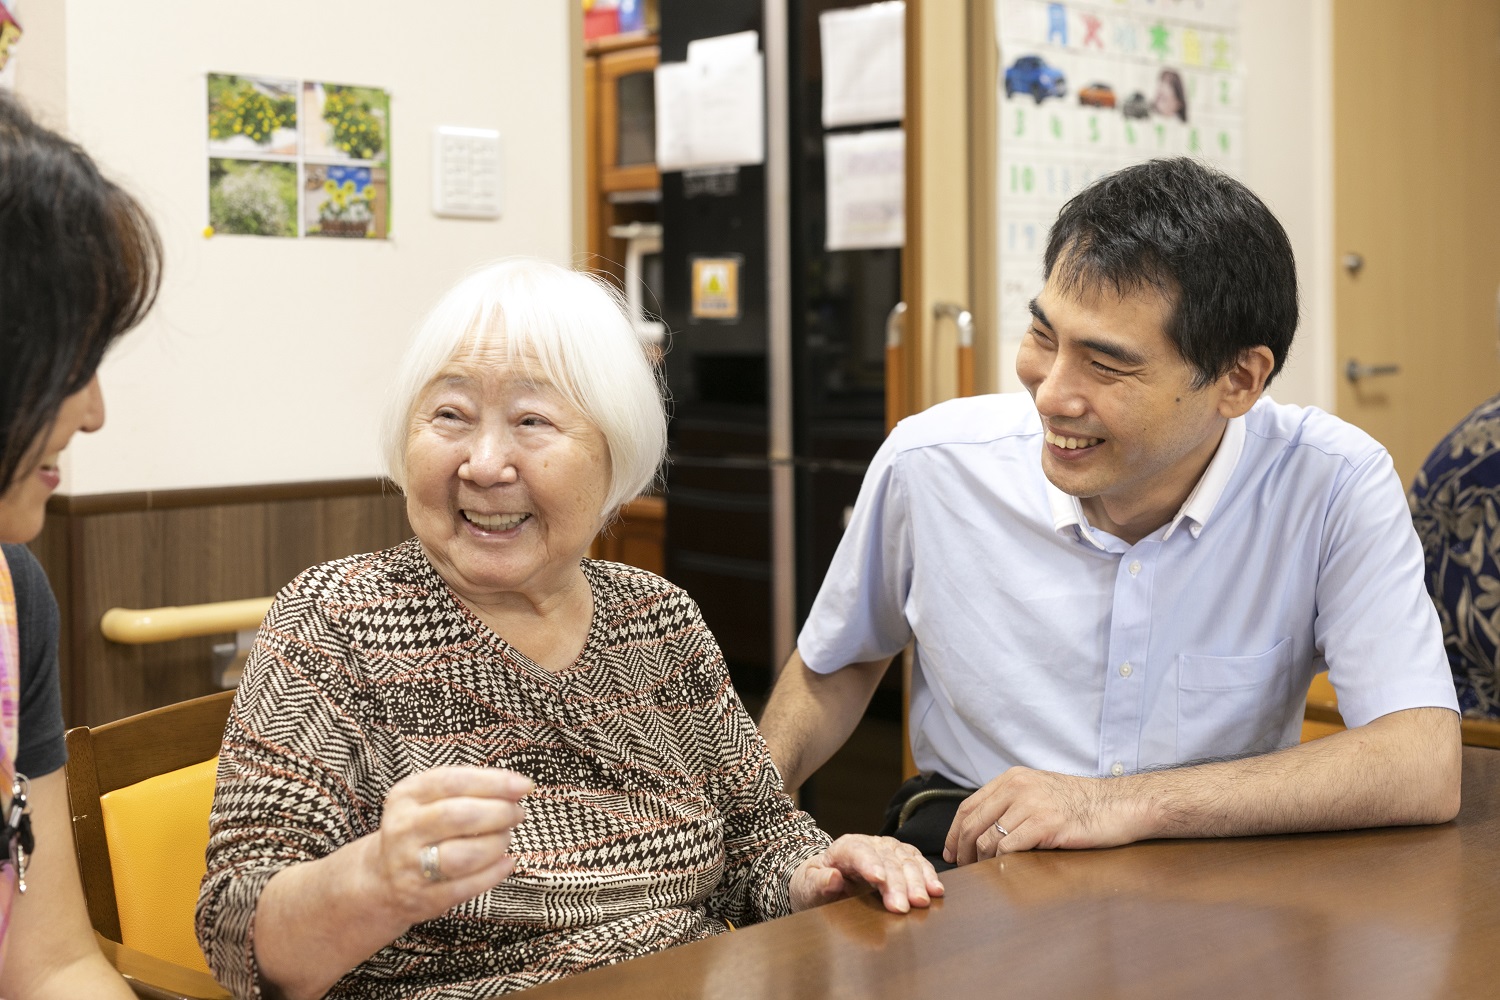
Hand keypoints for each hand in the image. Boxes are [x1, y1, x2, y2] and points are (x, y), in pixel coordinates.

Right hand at [371, 765, 532, 925]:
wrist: (382, 878)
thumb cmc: (421, 828)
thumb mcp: (429, 798)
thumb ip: (468, 787)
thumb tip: (518, 786)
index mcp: (406, 796)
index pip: (453, 782)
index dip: (494, 782)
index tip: (524, 786)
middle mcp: (403, 829)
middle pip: (460, 817)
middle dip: (500, 813)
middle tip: (517, 813)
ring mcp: (410, 866)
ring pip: (464, 855)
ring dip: (496, 844)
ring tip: (505, 837)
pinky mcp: (423, 898)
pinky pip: (467, 887)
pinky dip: (494, 873)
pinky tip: (505, 862)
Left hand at [788, 835, 944, 913]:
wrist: (823, 881)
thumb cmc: (814, 885)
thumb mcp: (807, 887)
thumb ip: (818, 883)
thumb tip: (833, 878)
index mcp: (844, 848)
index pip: (858, 851)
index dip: (870, 864)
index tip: (879, 880)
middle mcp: (869, 845)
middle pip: (886, 859)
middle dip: (897, 883)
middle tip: (903, 906)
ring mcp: (887, 850)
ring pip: (905, 859)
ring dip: (917, 880)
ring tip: (923, 900)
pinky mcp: (901, 859)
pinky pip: (917, 862)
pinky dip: (928, 875)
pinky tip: (935, 890)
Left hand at [943, 766, 1146, 864]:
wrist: (1118, 804)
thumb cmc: (1081, 803)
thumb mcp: (1040, 790)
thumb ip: (1012, 801)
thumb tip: (983, 827)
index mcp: (1012, 778)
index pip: (969, 806)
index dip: (953, 831)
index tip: (950, 851)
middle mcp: (1017, 787)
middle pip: (972, 823)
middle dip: (961, 849)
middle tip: (961, 867)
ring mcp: (1030, 804)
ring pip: (988, 838)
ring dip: (981, 860)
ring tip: (983, 871)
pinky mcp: (1045, 824)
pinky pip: (1009, 848)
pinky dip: (1001, 862)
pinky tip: (1004, 870)